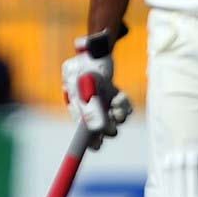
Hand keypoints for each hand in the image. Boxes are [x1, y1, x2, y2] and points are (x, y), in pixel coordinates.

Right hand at [60, 31, 131, 149]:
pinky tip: (120, 96)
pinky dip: (123, 104)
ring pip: (112, 116)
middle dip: (107, 127)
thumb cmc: (88, 66)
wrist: (98, 50)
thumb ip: (93, 109)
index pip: (81, 127)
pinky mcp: (111, 93)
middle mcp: (86, 103)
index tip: (97, 147)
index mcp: (75, 103)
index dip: (88, 139)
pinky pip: (120, 106)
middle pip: (98, 125)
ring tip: (118, 107)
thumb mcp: (89, 87)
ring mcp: (99, 98)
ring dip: (117, 115)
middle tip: (113, 128)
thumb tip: (100, 131)